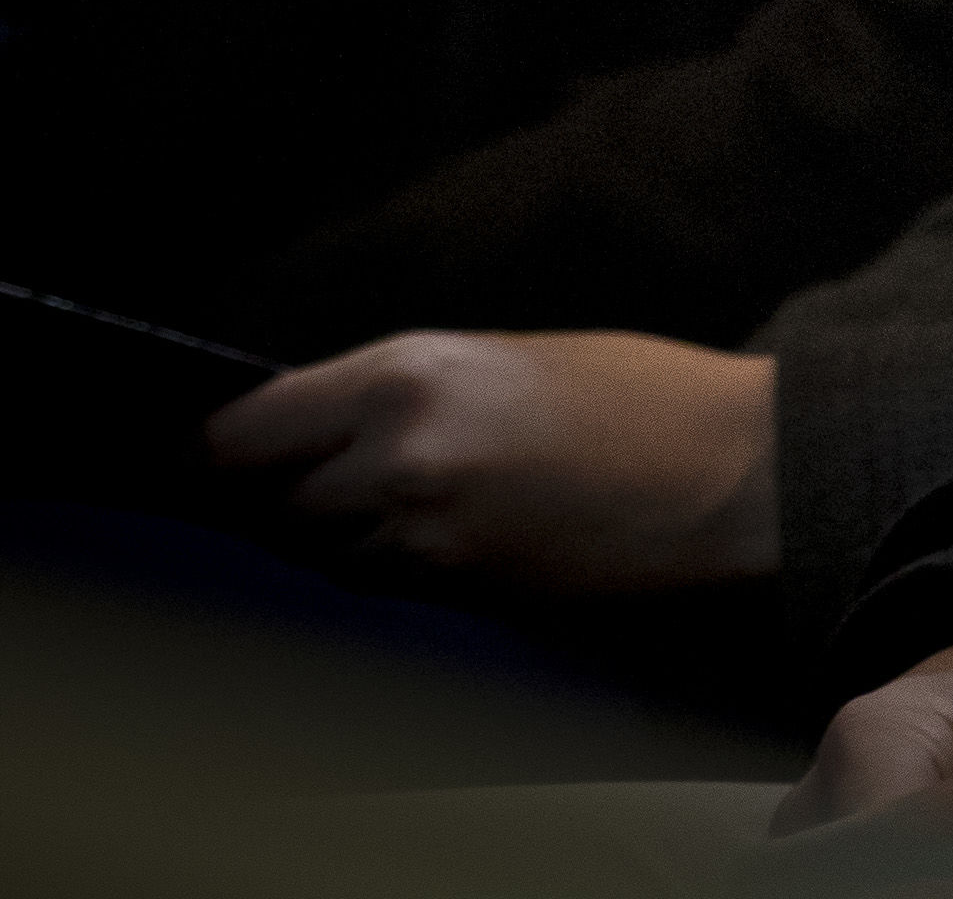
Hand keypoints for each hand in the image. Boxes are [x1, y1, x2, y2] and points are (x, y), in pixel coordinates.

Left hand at [210, 330, 780, 590]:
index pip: (244, 434)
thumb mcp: (501, 359)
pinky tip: (454, 534)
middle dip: (285, 498)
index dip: (218, 451)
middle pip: (270, 505)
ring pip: (325, 554)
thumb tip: (314, 431)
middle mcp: (397, 457)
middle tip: (324, 479)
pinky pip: (389, 584)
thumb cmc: (641, 397)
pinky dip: (397, 565)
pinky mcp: (464, 593)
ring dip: (342, 537)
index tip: (214, 456)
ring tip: (412, 503)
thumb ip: (397, 394)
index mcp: (405, 377)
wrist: (738, 473)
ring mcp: (428, 536)